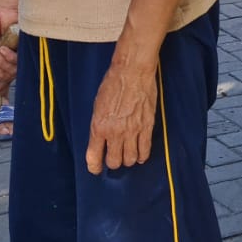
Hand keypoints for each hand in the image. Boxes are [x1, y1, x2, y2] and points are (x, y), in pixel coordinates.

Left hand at [85, 58, 158, 174]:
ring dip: (128, 160)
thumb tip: (101, 140)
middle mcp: (115, 133)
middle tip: (114, 158)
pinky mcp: (147, 127)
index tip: (96, 168)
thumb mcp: (97, 106)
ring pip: (131, 159)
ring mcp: (133, 131)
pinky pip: (145, 149)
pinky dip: (142, 156)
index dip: (95, 167)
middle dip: (113, 163)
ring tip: (128, 155)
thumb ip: (99, 126)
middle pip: (115, 162)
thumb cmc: (112, 85)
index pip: (94, 158)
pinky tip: (140, 155)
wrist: (132, 72)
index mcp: (99, 127)